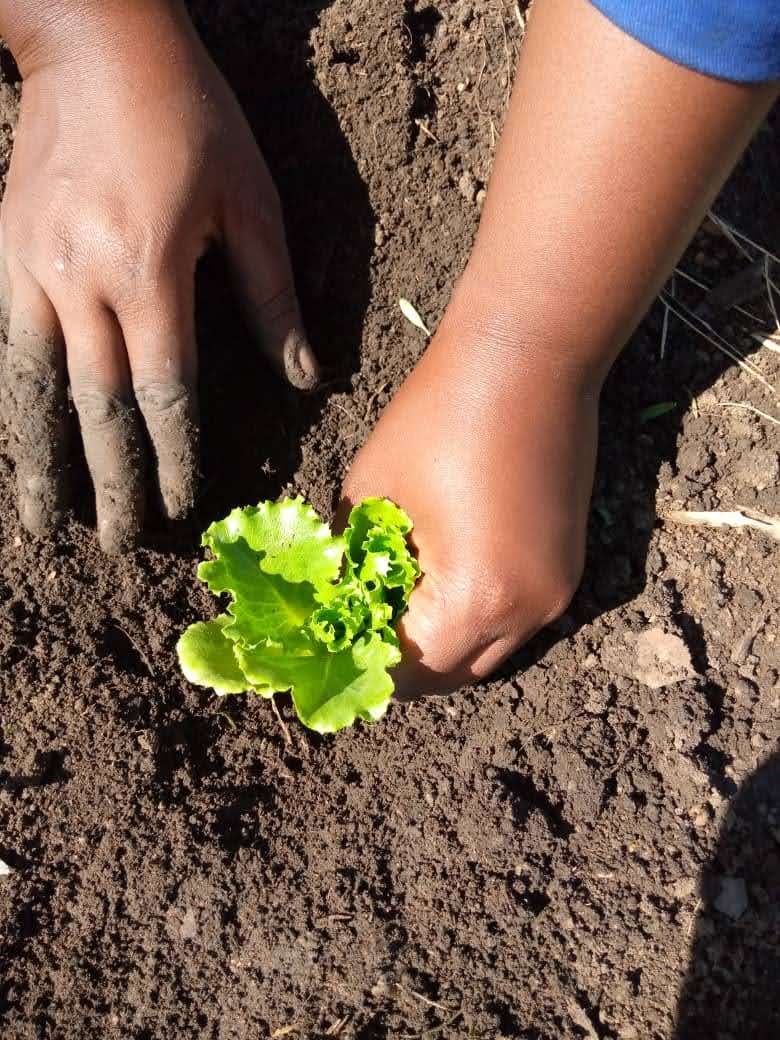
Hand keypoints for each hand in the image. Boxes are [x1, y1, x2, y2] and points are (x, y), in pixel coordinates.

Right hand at [0, 2, 317, 551]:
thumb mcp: (251, 203)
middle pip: (96, 406)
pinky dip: (14, 403)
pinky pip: (8, 347)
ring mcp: (33, 269)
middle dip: (110, 480)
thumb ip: (273, 298)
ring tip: (44, 519)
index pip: (164, 391)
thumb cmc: (187, 116)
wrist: (94, 39)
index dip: (173, 456)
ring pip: (34, 387)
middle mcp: (83, 281)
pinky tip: (18, 441)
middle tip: (117, 541)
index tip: (180, 506)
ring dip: (40, 460)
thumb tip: (305, 378)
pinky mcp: (6, 253)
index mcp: (150, 272)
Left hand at [340, 316, 599, 696]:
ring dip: (439, 642)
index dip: (360, 664)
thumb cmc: (440, 417)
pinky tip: (438, 581)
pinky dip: (473, 617)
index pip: (407, 670)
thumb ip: (350, 568)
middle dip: (401, 663)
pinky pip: (513, 619)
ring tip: (393, 607)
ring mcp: (557, 593)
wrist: (528, 358)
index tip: (328, 650)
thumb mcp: (372, 496)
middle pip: (453, 674)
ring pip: (487, 651)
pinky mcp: (567, 568)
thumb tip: (335, 605)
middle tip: (356, 634)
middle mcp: (527, 612)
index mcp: (475, 598)